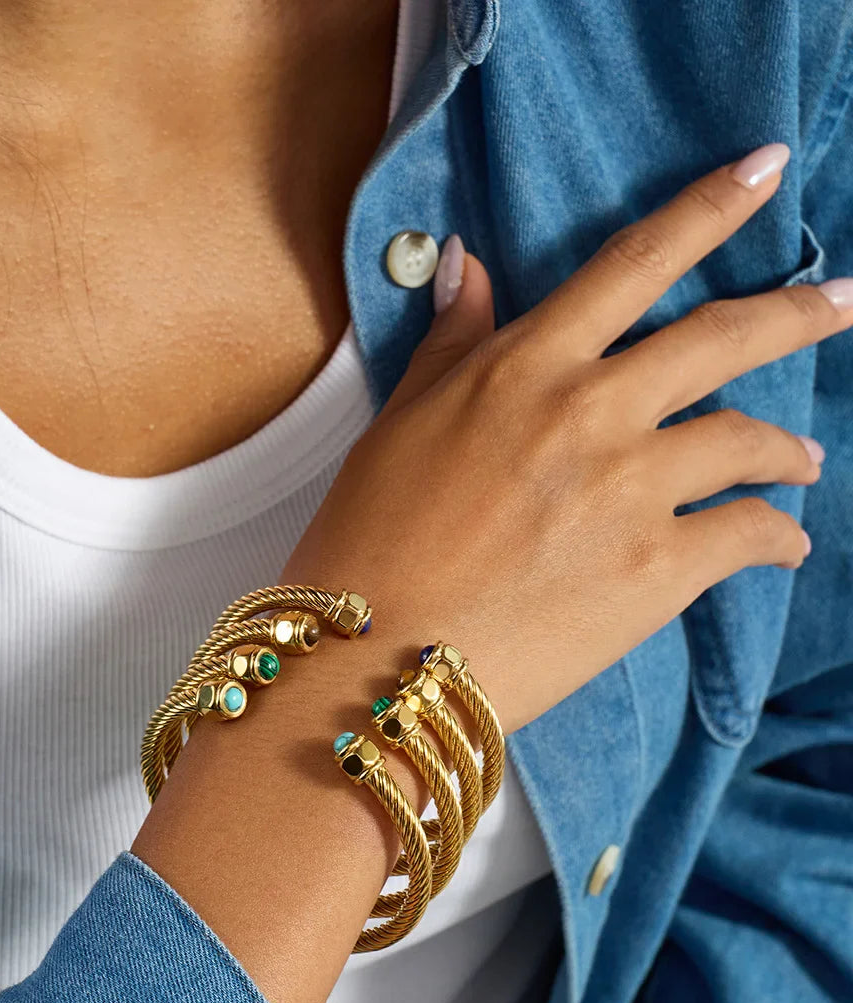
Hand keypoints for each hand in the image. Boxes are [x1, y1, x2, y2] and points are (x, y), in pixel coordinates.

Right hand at [282, 144, 843, 734]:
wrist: (378, 660)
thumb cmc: (370, 542)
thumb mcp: (399, 425)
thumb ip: (450, 344)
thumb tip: (464, 265)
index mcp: (524, 366)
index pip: (634, 262)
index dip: (710, 206)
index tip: (767, 170)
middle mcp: (590, 410)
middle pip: (723, 339)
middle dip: (799, 314)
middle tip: (844, 304)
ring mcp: (632, 488)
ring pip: (749, 440)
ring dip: (788, 449)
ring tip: (804, 462)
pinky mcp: (659, 568)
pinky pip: (752, 535)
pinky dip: (779, 536)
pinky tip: (784, 544)